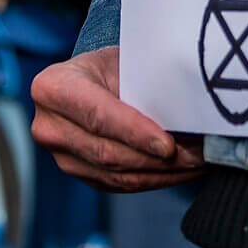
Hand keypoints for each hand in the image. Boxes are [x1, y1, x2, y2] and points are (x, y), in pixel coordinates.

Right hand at [31, 47, 205, 192]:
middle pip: (108, 152)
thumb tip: (187, 114)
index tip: (169, 146)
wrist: (90, 80)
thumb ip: (143, 87)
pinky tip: (180, 171)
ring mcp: (61, 156)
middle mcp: (48, 126)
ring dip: (162, 173)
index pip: (99, 116)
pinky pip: (119, 185)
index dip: (135, 133)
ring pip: (117, 174)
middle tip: (198, 155)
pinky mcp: (78, 174)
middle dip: (158, 159)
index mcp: (53, 87)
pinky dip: (153, 179)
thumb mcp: (123, 62)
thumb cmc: (110, 65)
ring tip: (196, 164)